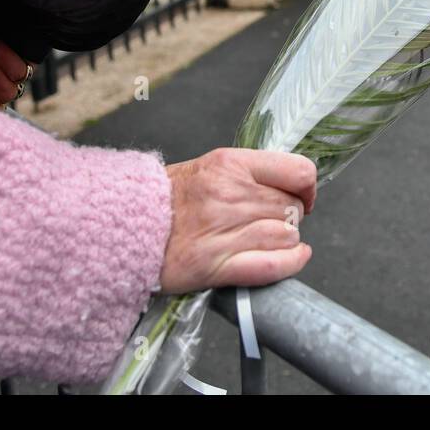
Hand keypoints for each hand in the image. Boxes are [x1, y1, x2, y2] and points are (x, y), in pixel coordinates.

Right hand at [159, 148, 316, 293]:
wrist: (123, 224)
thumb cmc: (167, 198)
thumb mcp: (208, 168)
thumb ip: (248, 172)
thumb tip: (291, 183)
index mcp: (229, 164)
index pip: (298, 171)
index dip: (307, 187)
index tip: (302, 196)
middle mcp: (230, 195)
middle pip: (292, 207)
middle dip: (291, 216)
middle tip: (272, 220)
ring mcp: (223, 231)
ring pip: (287, 234)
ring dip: (286, 239)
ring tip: (269, 238)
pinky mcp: (216, 266)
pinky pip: (272, 265)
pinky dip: (291, 262)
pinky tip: (295, 257)